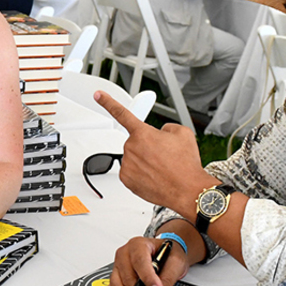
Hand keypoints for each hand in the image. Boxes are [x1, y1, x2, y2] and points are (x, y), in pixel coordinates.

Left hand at [93, 91, 212, 216]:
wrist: (187, 190)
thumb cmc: (185, 165)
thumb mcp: (182, 134)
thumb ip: (167, 127)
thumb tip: (160, 132)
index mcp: (142, 133)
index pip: (121, 113)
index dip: (108, 102)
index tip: (98, 95)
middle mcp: (131, 147)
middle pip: (136, 142)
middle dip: (147, 146)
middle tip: (164, 156)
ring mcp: (127, 164)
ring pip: (134, 157)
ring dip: (145, 161)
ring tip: (163, 168)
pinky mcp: (126, 180)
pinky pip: (132, 172)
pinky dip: (142, 174)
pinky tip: (155, 177)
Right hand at [108, 236, 189, 285]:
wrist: (164, 255)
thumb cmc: (167, 254)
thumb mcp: (175, 262)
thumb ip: (168, 278)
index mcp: (138, 245)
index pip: (140, 262)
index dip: (148, 278)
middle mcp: (124, 254)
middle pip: (128, 277)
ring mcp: (118, 267)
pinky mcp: (115, 278)